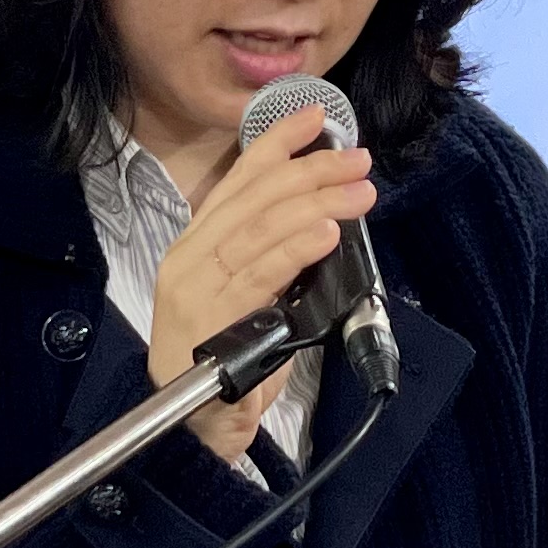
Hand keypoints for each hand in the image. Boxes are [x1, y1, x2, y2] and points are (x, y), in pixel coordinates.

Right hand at [147, 107, 377, 463]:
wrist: (201, 430)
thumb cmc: (232, 360)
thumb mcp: (257, 294)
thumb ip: (276, 255)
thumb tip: (326, 214)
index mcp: (197, 245)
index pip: (239, 181)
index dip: (277, 143)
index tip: (318, 116)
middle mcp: (188, 259)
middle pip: (253, 199)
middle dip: (310, 172)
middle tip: (358, 161)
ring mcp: (194, 289)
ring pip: (258, 230)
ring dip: (314, 204)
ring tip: (358, 193)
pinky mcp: (207, 321)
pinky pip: (257, 275)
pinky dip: (293, 250)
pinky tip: (324, 233)